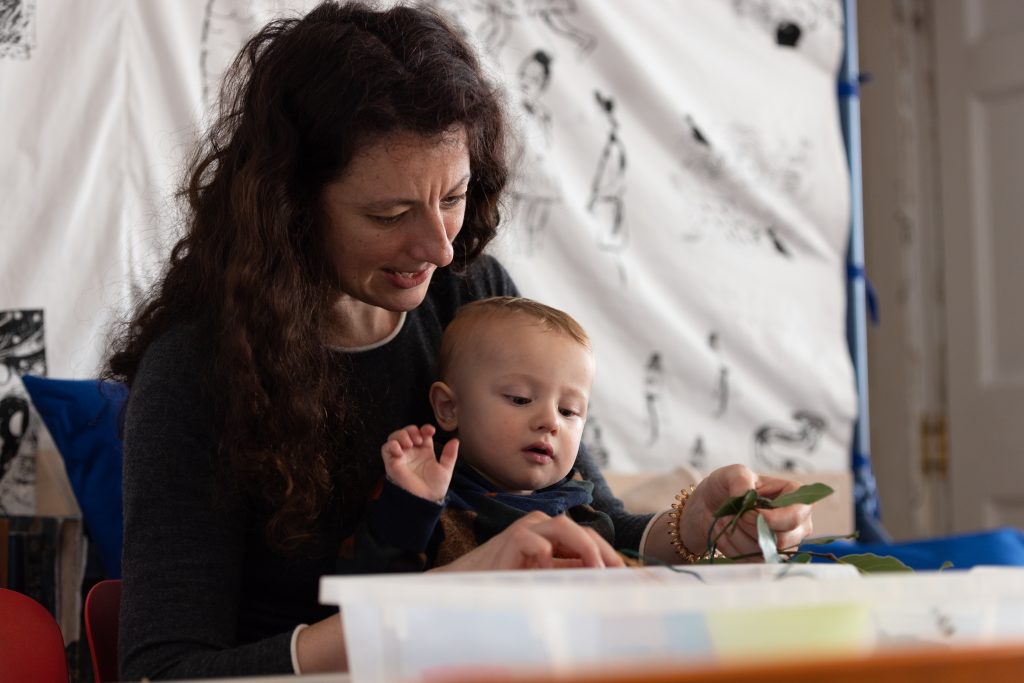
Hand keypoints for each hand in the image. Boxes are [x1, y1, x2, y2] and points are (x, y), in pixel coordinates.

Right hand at [381, 424, 457, 501]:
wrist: (425, 500)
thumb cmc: (435, 487)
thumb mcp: (445, 470)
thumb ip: (450, 455)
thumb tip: (455, 440)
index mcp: (424, 451)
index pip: (422, 433)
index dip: (425, 428)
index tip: (431, 431)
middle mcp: (412, 452)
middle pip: (407, 431)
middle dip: (412, 430)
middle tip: (418, 440)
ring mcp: (401, 456)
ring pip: (394, 437)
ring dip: (401, 435)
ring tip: (409, 444)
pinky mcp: (392, 463)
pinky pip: (386, 448)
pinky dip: (391, 445)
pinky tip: (400, 450)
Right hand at [433, 511, 624, 570]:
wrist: (469, 582)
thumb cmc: (506, 580)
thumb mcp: (544, 576)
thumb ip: (567, 573)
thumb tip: (602, 580)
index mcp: (552, 534)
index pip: (588, 538)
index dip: (609, 554)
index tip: (625, 575)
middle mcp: (542, 525)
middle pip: (583, 531)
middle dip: (604, 552)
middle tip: (618, 574)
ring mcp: (528, 528)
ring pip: (566, 528)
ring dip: (586, 549)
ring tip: (598, 571)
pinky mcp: (513, 538)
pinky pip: (539, 543)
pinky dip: (549, 558)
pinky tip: (554, 574)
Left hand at [679, 464, 812, 558]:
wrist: (708, 508)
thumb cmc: (726, 487)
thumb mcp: (731, 473)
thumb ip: (740, 479)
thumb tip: (747, 495)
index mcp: (794, 496)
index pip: (797, 515)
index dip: (773, 519)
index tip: (747, 513)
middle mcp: (795, 523)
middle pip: (783, 539)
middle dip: (751, 528)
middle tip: (735, 514)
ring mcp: (782, 543)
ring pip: (763, 550)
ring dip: (738, 536)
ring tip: (730, 520)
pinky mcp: (766, 558)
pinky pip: (751, 560)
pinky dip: (733, 548)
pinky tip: (729, 533)